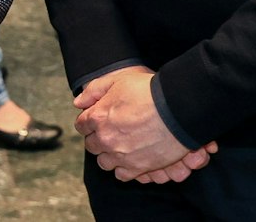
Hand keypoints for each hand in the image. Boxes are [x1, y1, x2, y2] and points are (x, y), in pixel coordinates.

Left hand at [74, 66, 216, 182]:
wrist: (177, 108)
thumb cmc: (149, 91)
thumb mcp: (117, 80)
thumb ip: (94, 90)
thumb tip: (78, 103)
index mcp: (98, 117)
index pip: (82, 125)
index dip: (88, 122)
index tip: (96, 120)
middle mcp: (105, 138)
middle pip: (92, 145)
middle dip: (97, 138)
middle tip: (110, 132)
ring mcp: (120, 155)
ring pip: (104, 162)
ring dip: (108, 155)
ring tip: (120, 147)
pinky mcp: (137, 167)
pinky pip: (121, 175)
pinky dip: (123, 169)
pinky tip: (130, 159)